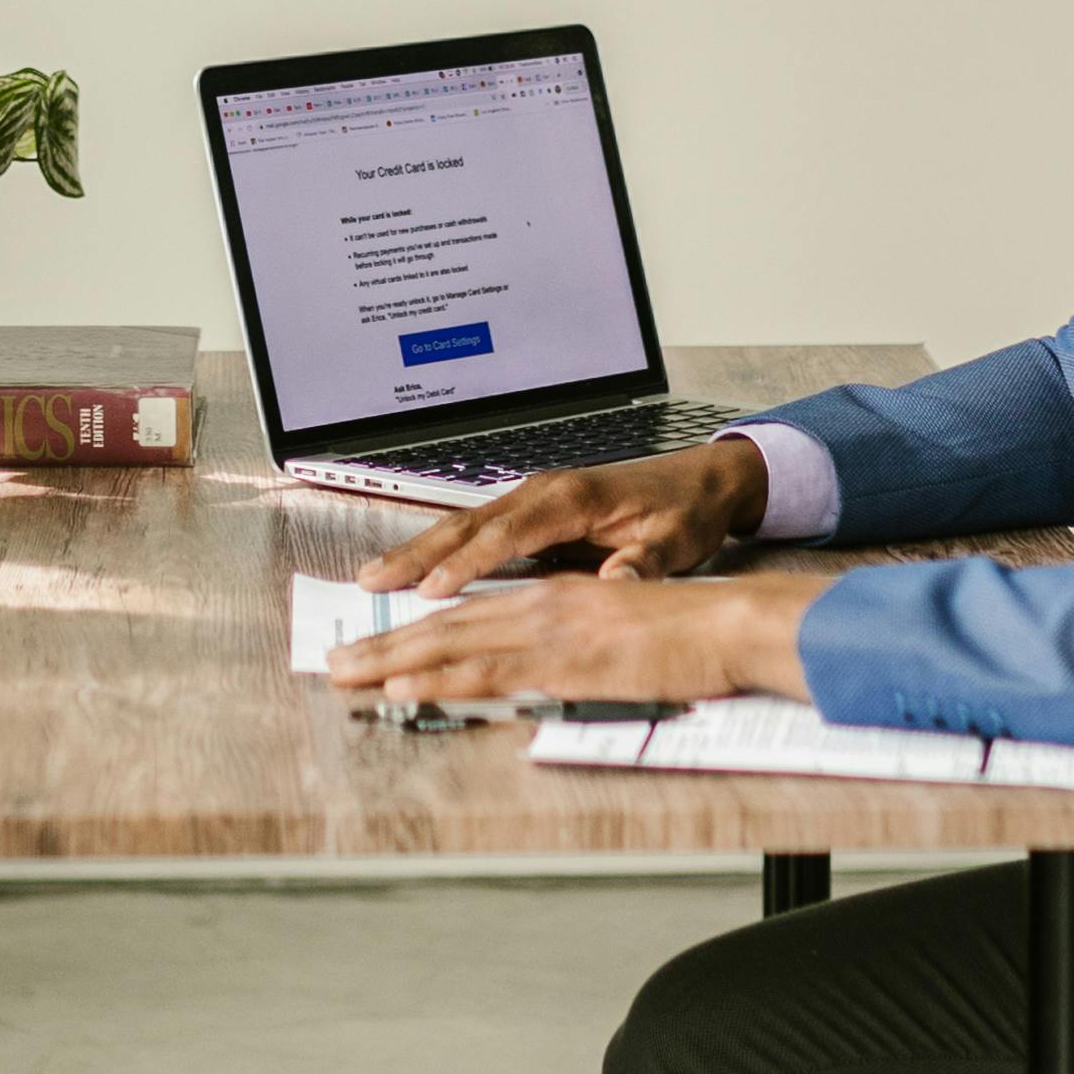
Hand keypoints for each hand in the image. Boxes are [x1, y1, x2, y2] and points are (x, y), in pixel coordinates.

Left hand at [338, 568, 827, 713]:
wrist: (730, 624)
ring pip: (454, 643)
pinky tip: (406, 688)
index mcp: (553, 597)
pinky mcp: (565, 661)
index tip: (373, 648)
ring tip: (347, 676)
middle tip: (334, 664)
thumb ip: (571, 651)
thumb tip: (534, 675)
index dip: (416, 632)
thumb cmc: (687, 635)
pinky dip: (441, 678)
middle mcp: (541, 604)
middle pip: (446, 624)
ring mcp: (550, 630)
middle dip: (384, 645)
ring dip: (394, 661)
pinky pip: (490, 671)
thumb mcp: (617, 636)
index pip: (469, 615)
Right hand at [368, 435, 770, 595]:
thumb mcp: (677, 543)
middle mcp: (544, 492)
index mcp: (574, 499)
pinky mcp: (533, 509)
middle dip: (418, 553)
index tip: (433, 591)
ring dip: (418, 550)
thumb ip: (642, 565)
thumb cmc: (685, 512)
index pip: (508, 533)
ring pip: (464, 524)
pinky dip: (440, 548)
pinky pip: (477, 530)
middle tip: (372, 580)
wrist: (701, 482)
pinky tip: (413, 569)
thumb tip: (614, 586)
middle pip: (468, 524)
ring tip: (373, 575)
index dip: (468, 563)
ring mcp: (534, 497)